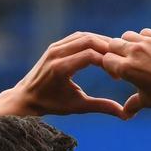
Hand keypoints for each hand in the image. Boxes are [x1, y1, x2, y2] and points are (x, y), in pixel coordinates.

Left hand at [9, 32, 127, 118]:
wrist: (27, 97)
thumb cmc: (52, 104)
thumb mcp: (77, 106)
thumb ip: (101, 106)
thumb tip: (124, 114)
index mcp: (60, 68)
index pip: (90, 55)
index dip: (108, 62)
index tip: (117, 75)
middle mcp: (56, 54)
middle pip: (89, 41)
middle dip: (107, 48)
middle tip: (121, 59)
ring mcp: (54, 47)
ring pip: (84, 36)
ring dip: (101, 42)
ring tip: (114, 54)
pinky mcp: (55, 45)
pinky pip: (77, 37)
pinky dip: (91, 40)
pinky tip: (102, 50)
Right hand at [101, 28, 150, 117]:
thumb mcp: (147, 101)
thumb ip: (132, 104)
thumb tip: (125, 114)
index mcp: (126, 69)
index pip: (105, 59)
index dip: (109, 66)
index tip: (117, 73)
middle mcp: (134, 52)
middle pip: (113, 44)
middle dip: (115, 52)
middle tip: (123, 61)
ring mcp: (148, 43)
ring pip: (127, 35)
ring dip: (128, 43)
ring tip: (136, 54)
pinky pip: (144, 32)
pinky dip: (143, 38)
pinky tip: (149, 48)